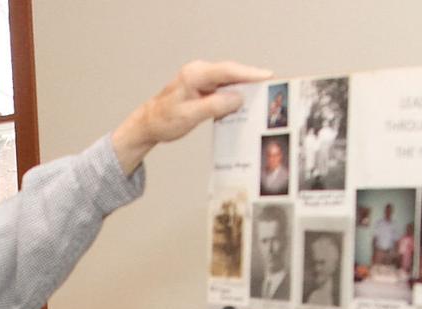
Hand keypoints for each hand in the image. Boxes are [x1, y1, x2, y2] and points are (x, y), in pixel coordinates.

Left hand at [112, 60, 271, 174]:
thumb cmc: (164, 120)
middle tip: (272, 85)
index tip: (267, 76)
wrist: (149, 123)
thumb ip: (214, 106)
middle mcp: (198, 72)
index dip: (249, 74)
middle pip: (231, 72)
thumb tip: (237, 98)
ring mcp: (201, 79)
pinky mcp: (202, 87)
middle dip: (252, 78)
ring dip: (244, 87)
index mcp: (194, 75)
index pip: (227, 71)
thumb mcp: (189, 116)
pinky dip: (234, 93)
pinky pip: (223, 87)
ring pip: (228, 80)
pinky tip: (245, 101)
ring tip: (263, 94)